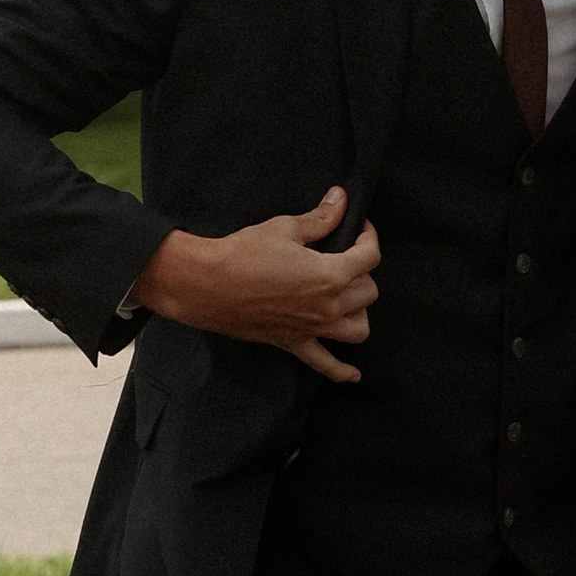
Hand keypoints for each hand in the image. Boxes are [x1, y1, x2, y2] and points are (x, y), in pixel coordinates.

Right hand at [131, 192, 380, 384]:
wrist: (206, 285)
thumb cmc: (243, 253)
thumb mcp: (285, 229)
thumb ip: (319, 219)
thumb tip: (340, 199)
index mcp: (330, 276)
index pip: (370, 257)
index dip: (368, 237)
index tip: (359, 228)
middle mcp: (327, 307)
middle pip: (368, 292)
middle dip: (362, 271)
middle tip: (344, 256)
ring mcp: (312, 329)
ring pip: (358, 329)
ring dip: (359, 312)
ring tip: (348, 298)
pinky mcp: (293, 342)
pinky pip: (325, 364)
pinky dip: (342, 371)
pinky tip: (354, 376)